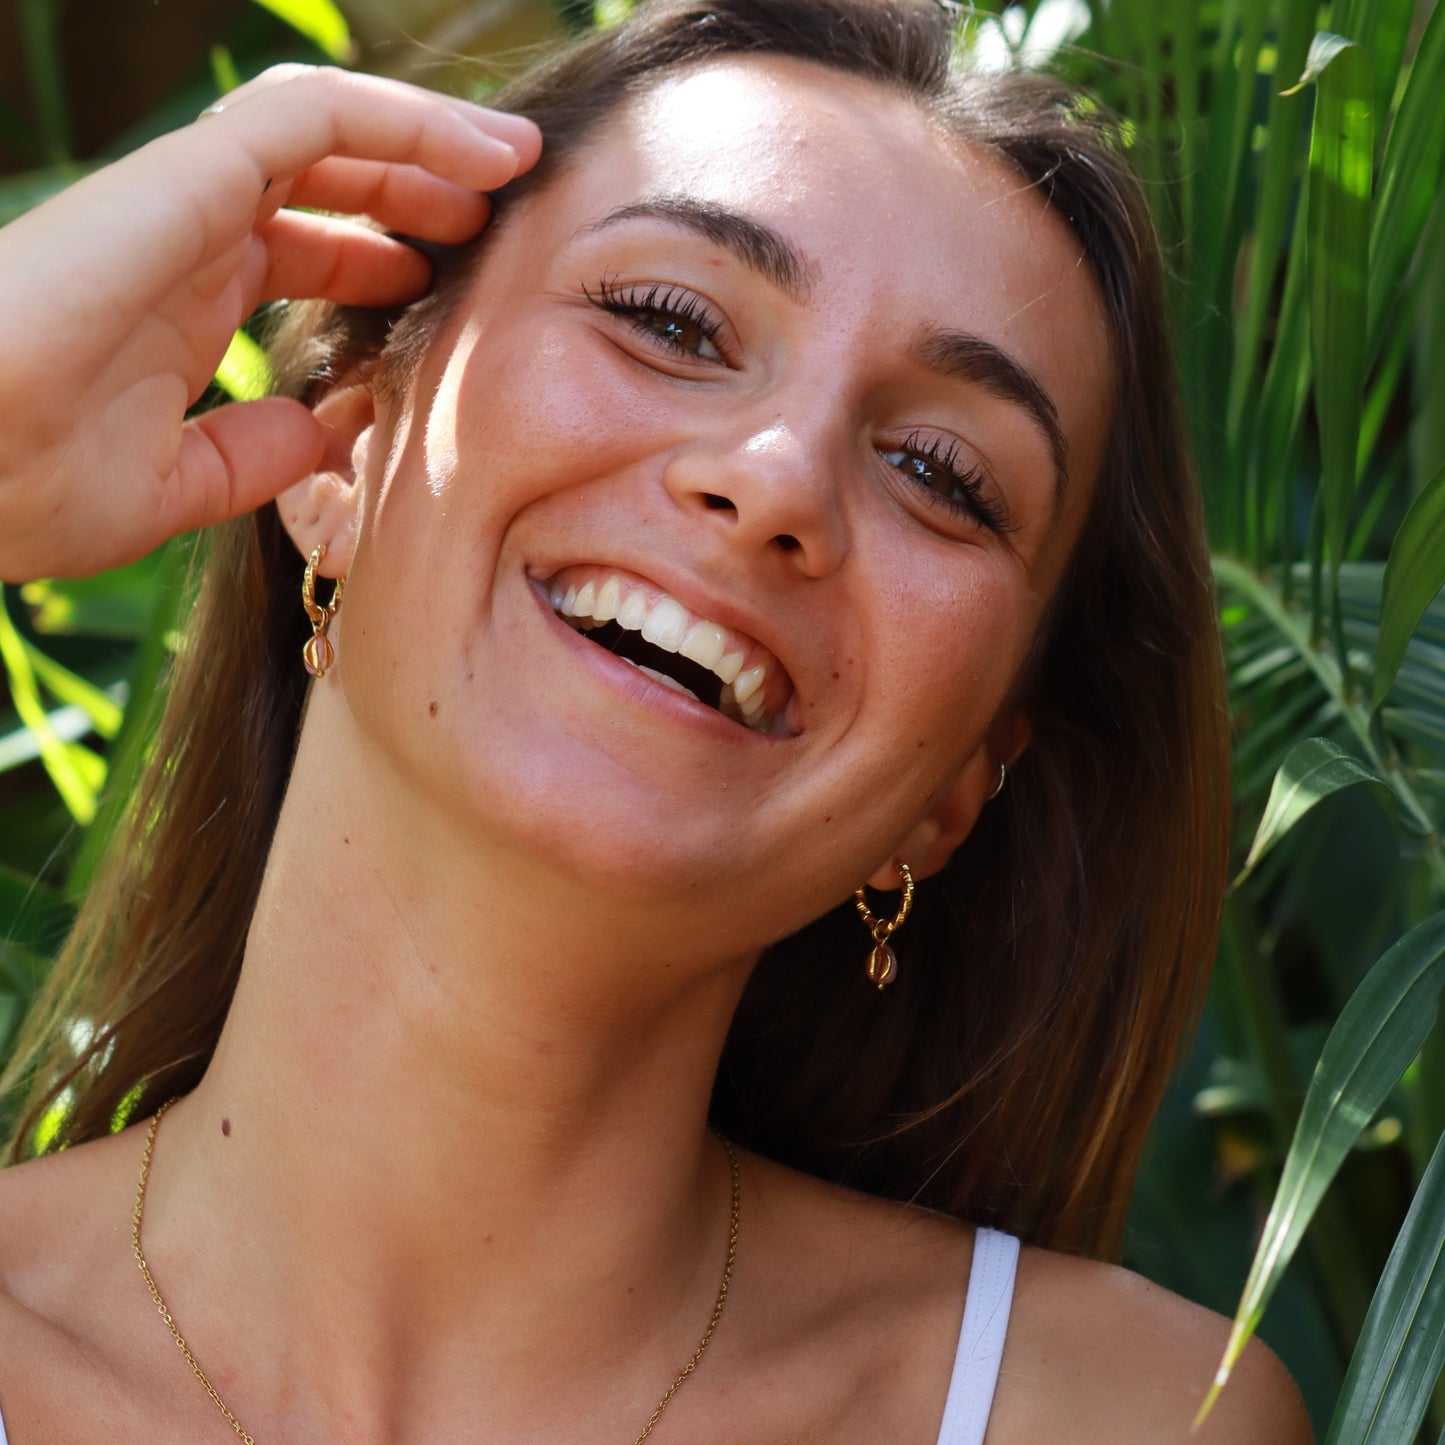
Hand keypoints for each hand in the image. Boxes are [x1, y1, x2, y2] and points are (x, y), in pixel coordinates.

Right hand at [0, 64, 540, 581]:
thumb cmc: (22, 489)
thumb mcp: (176, 486)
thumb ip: (254, 453)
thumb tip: (329, 429)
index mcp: (189, 303)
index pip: (308, 252)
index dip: (388, 256)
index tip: (463, 284)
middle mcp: (192, 239)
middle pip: (328, 184)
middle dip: (420, 187)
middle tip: (503, 211)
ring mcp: (183, 201)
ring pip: (329, 132)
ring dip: (426, 140)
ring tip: (512, 164)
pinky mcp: (178, 177)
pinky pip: (307, 117)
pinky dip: (397, 120)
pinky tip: (475, 153)